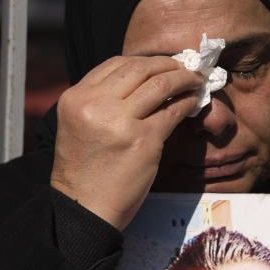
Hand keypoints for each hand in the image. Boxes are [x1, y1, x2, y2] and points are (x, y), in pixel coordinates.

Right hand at [50, 56, 202, 230]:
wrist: (84, 208)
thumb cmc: (84, 172)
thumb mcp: (79, 125)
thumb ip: (101, 102)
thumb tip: (141, 83)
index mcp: (74, 98)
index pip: (114, 64)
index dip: (144, 61)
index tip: (162, 64)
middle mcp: (94, 104)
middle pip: (139, 68)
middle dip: (167, 64)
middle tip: (185, 68)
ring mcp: (119, 121)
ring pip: (160, 84)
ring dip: (183, 78)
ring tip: (195, 80)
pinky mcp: (143, 139)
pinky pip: (173, 111)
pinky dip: (187, 102)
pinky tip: (193, 102)